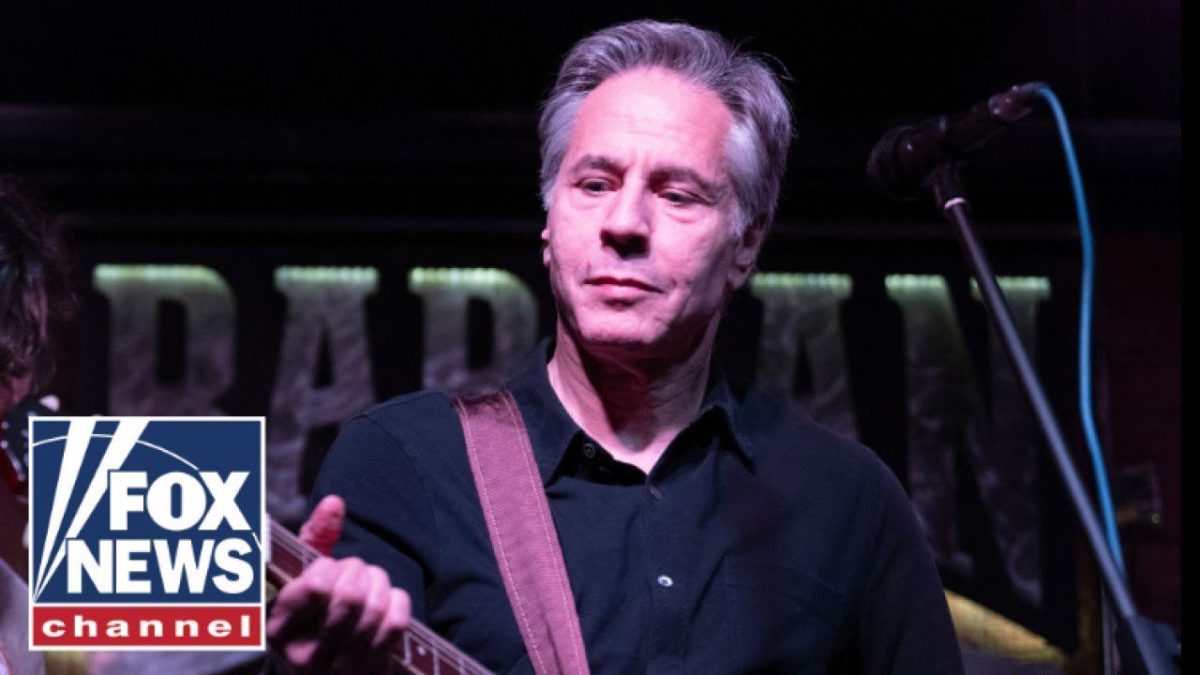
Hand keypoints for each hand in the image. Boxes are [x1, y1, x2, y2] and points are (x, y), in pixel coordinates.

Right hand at [266, 495, 411, 672]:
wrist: (326, 667)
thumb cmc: (311, 610)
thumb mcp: (300, 575)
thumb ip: (314, 536)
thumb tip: (335, 502)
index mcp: (278, 628)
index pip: (316, 587)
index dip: (329, 567)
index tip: (326, 568)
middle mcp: (305, 655)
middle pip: (351, 596)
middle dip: (358, 570)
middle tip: (353, 570)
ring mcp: (339, 667)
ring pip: (375, 609)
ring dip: (378, 582)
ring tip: (370, 580)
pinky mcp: (369, 669)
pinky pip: (396, 624)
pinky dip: (397, 601)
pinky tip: (387, 598)